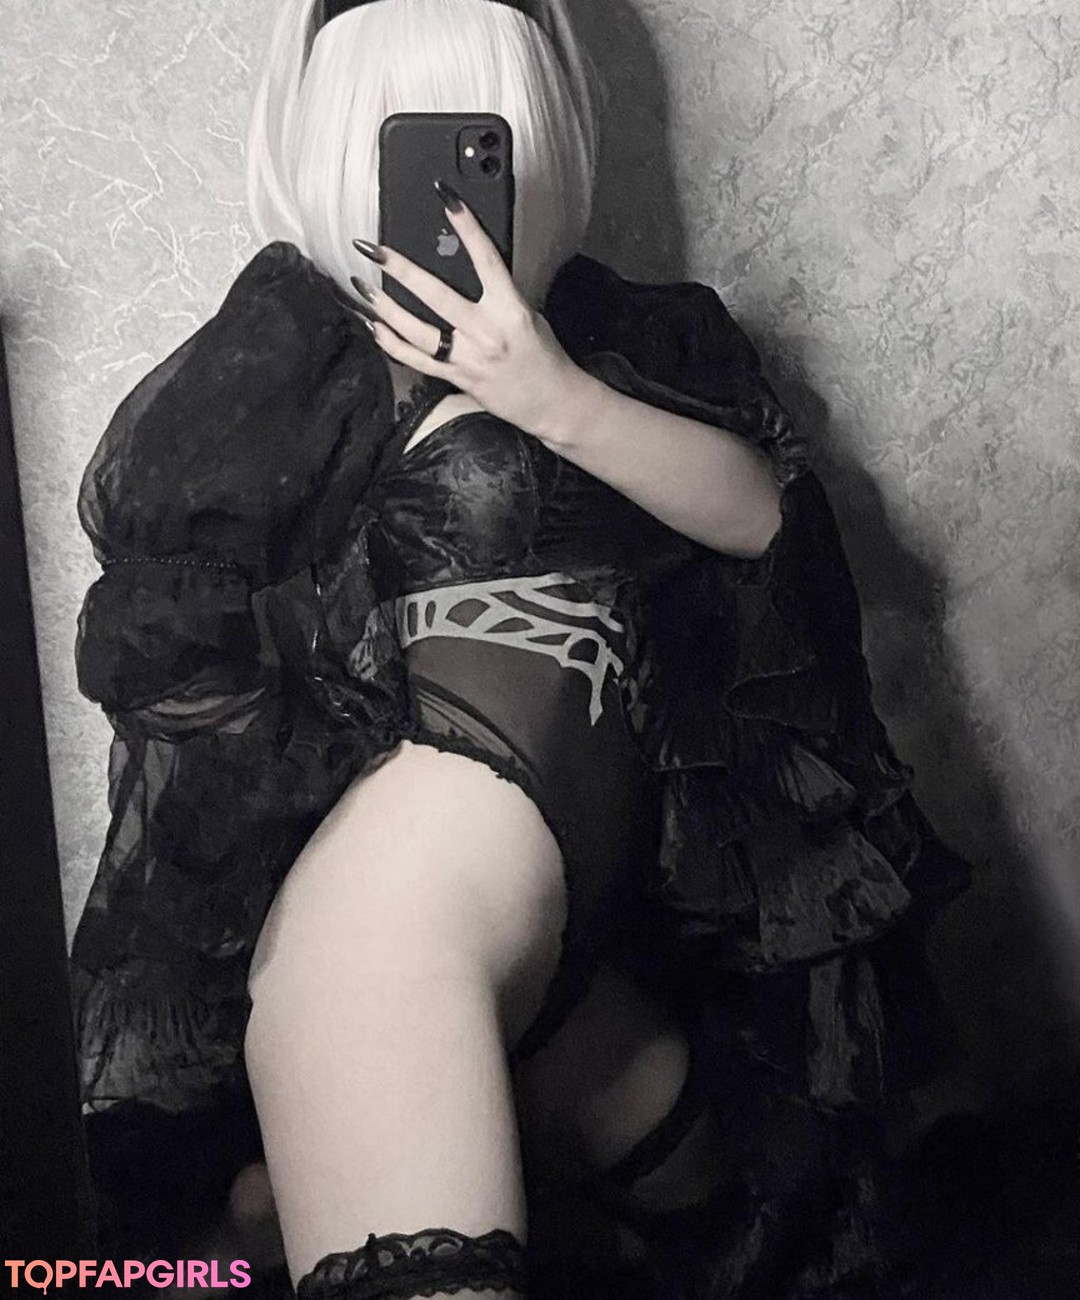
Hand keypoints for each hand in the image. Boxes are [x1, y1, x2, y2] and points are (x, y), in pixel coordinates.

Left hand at [349, 182, 587, 439]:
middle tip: (376, 249)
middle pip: (437, 296)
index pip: (486, 260)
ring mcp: (468, 358)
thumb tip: (467, 267)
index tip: (447, 199)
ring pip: (418, 332)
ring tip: (365, 288)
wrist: (553, 402)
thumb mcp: (528, 314)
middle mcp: (486, 333)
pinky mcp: (458, 378)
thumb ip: (498, 293)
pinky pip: (418, 361)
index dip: (467, 227)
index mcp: (510, 310)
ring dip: (387, 308)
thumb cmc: (543, 356)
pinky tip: (375, 327)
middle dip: (402, 270)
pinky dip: (393, 344)